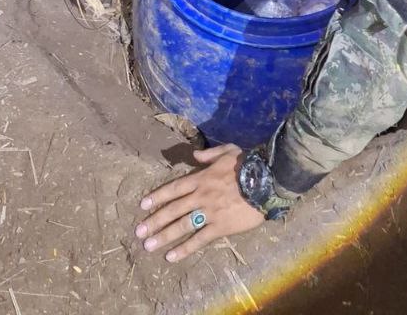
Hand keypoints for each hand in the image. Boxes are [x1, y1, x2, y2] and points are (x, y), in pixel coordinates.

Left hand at [136, 144, 263, 262]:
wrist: (267, 181)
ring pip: (182, 225)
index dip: (158, 196)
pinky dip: (184, 248)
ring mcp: (209, 212)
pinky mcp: (220, 227)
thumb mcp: (228, 150)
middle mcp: (201, 195)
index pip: (174, 188)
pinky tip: (171, 256)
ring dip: (163, 236)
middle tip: (139, 231)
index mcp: (202, 177)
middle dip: (155, 220)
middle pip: (173, 209)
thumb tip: (194, 156)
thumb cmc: (249, 164)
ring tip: (148, 245)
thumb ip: (210, 154)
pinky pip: (199, 239)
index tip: (143, 205)